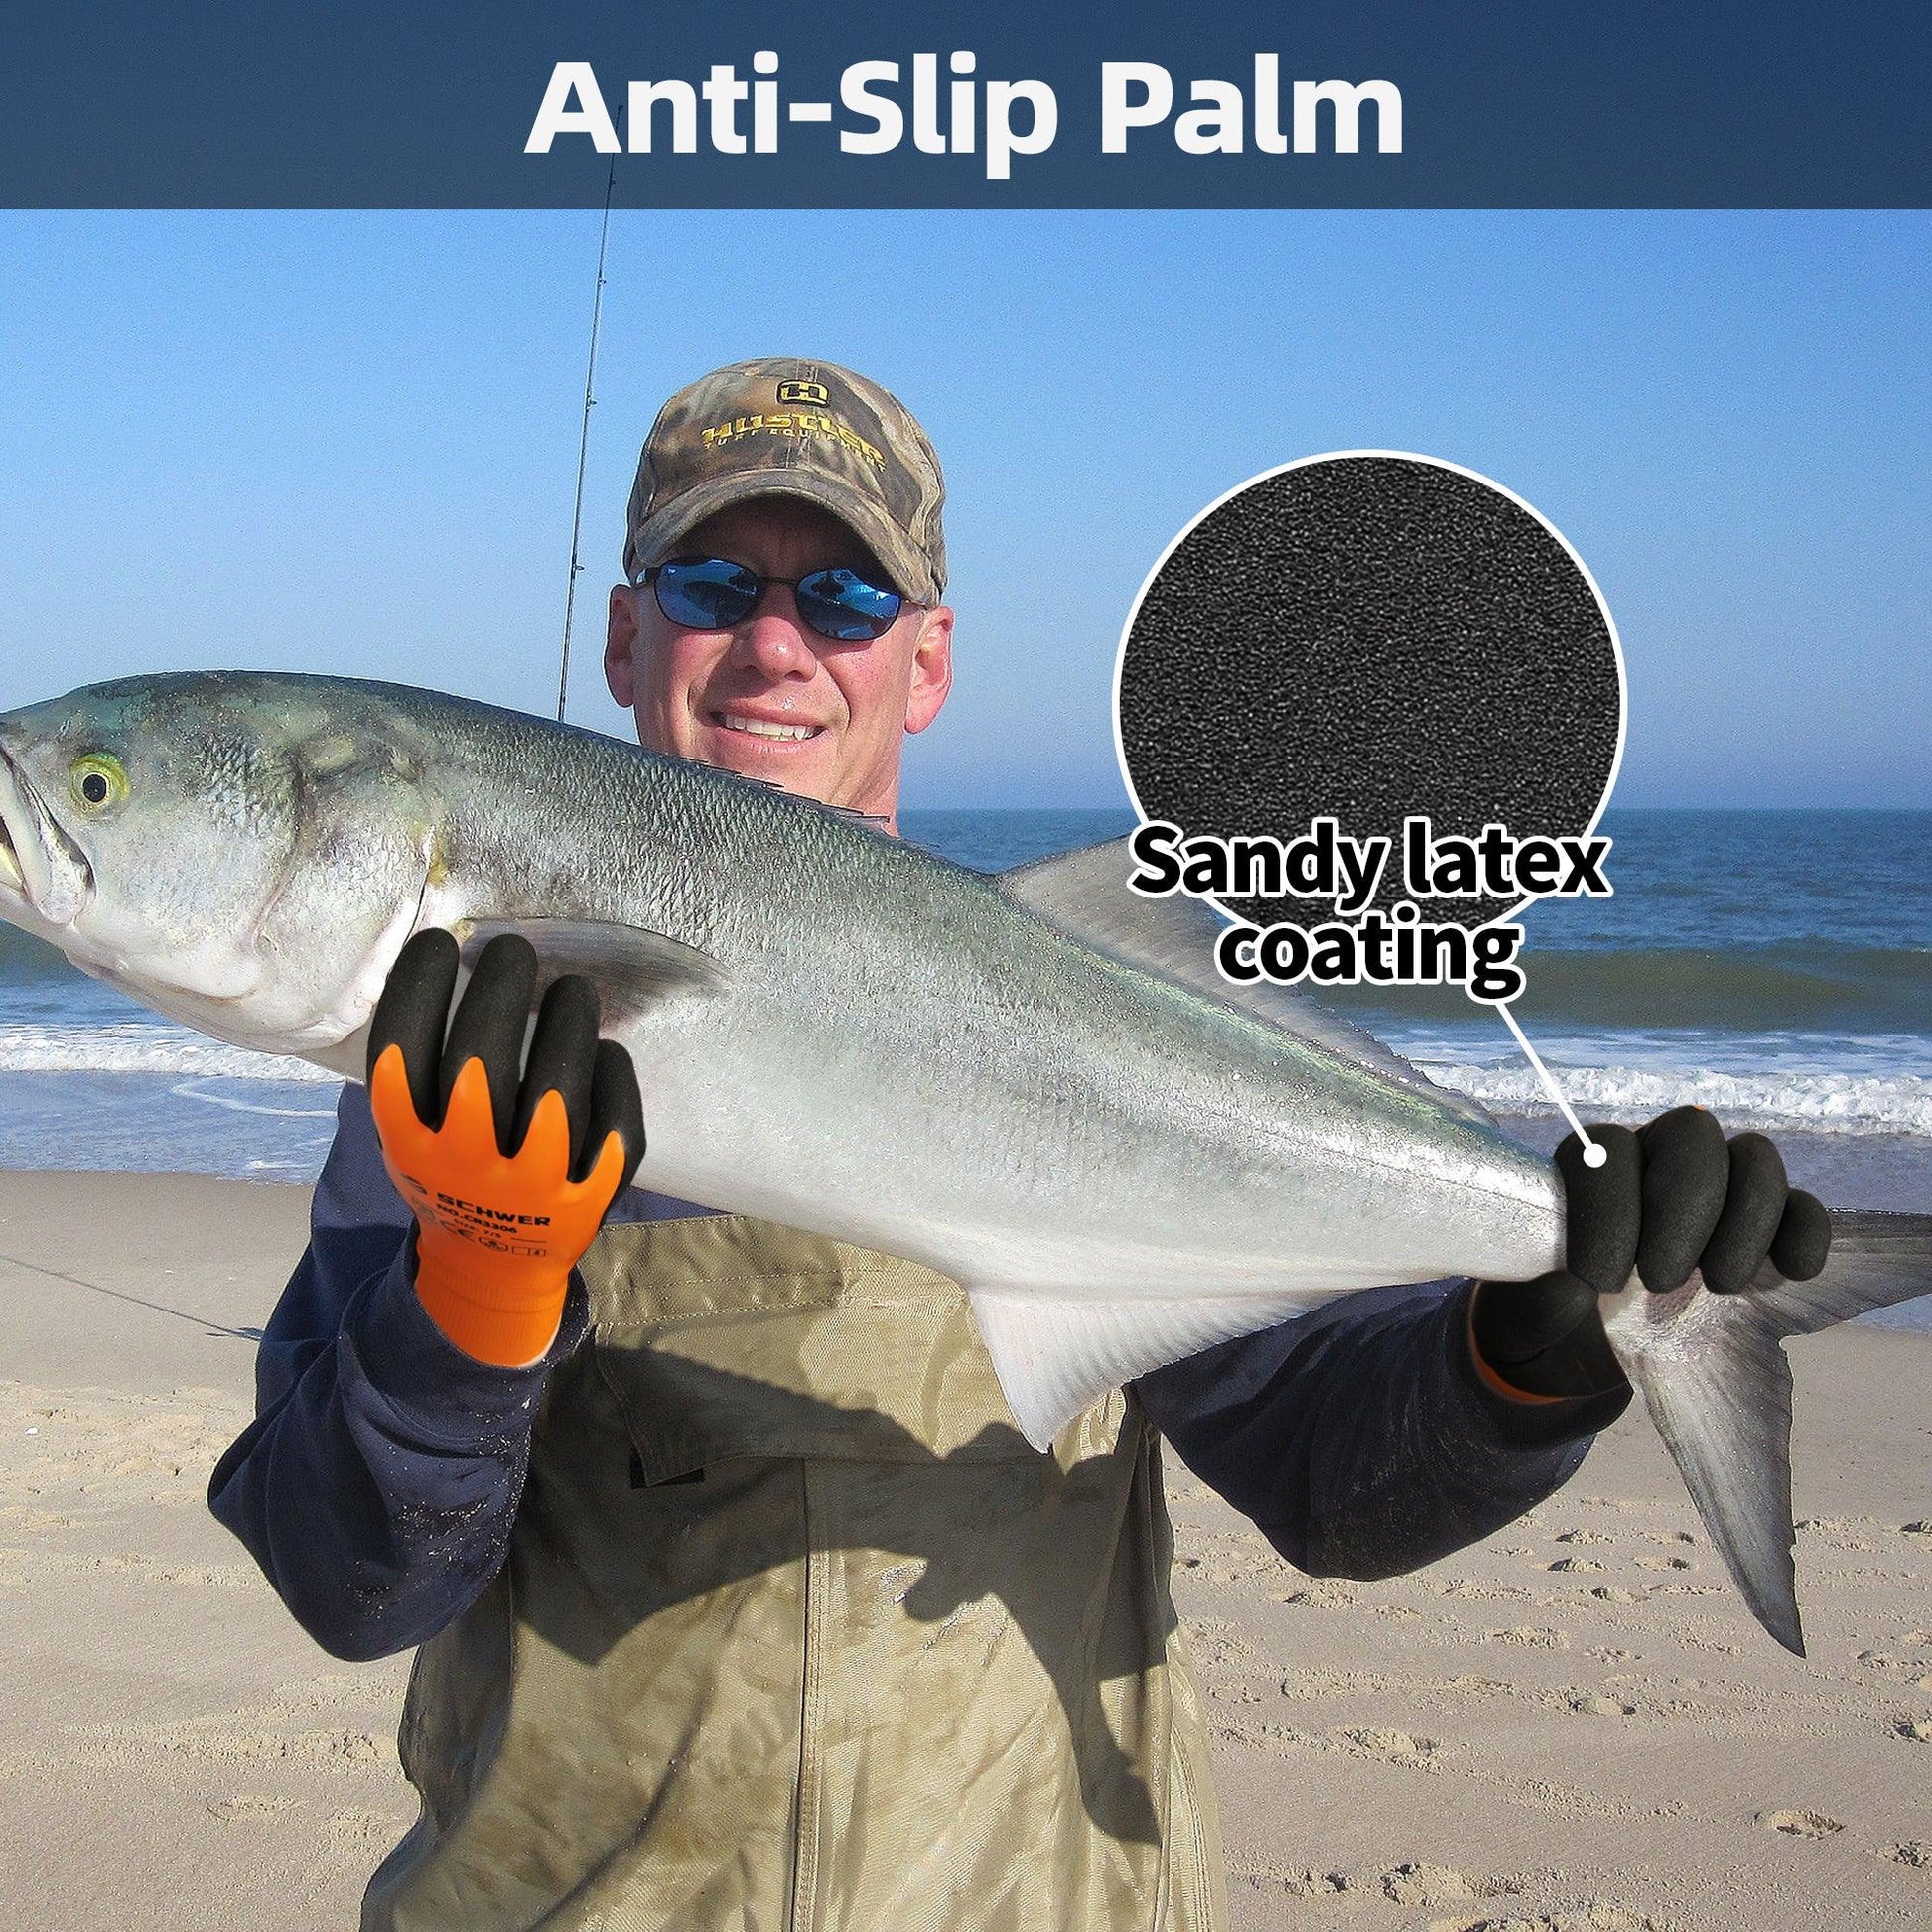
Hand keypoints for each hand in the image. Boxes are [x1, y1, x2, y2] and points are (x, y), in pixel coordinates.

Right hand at [367, 929, 644, 1366]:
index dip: (419, 984)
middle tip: (513, 949)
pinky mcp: (591, 1194)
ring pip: (560, 1086)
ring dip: (568, 1019)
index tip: (440, 941)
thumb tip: (447, 965)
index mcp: (408, 1141)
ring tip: (571, 988)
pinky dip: (612, 1074)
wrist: (493, 1264)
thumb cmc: (452, 1170)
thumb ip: (419, 1072)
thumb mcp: (412, 1131)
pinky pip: (615, 1119)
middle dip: (500, 987)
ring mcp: (532, 1184)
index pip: (404, 1048)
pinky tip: (601, 1051)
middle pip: (482, 1058)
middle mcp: (466, 1163)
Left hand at [1470, 1107, 1831, 1399]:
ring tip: (1718, 1285)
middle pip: (1692, 1132)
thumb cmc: (1551, 1321)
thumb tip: (1570, 1292)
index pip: (1607, 1147)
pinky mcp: (1766, 1229)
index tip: (1599, 1279)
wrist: (1588, 1351)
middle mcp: (1655, 1160)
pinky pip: (1802, 1206)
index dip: (1608, 1207)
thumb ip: (1535, 1309)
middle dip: (1683, 1207)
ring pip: (1753, 1156)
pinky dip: (1805, 1232)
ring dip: (1746, 1219)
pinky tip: (1791, 1271)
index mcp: (1589, 1168)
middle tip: (1659, 1281)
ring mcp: (1717, 1190)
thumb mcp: (1524, 1324)